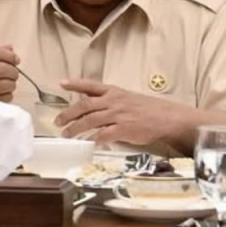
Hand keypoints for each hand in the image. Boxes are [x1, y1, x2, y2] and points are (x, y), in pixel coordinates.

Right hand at [0, 45, 20, 101]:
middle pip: (3, 69)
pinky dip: (8, 95)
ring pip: (6, 84)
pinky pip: (5, 97)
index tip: (16, 60)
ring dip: (12, 84)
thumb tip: (11, 50)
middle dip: (13, 71)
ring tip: (8, 83)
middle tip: (13, 73)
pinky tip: (2, 92)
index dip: (10, 56)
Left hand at [55, 79, 190, 147]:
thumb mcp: (128, 99)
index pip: (91, 85)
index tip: (61, 83)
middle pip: (85, 106)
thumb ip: (110, 102)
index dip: (75, 84)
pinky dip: (95, 139)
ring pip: (90, 121)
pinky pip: (104, 135)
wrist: (168, 118)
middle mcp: (113, 101)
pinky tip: (89, 144)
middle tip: (57, 121)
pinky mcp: (124, 129)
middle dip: (68, 114)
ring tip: (66, 134)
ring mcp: (118, 115)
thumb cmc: (149, 109)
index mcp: (114, 92)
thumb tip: (93, 108)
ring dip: (76, 128)